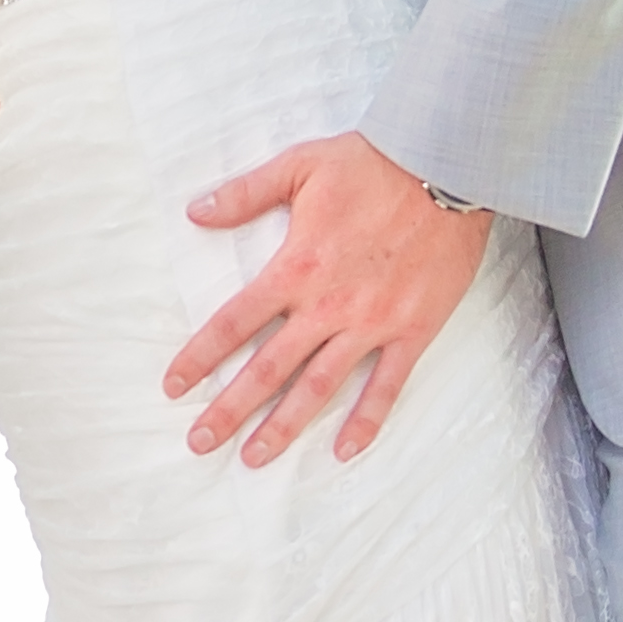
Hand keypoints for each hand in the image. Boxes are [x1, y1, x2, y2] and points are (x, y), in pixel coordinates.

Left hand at [162, 133, 490, 466]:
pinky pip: (387, 385)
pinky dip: (367, 421)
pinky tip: (345, 451)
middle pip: (268, 368)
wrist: (449, 166)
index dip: (199, 356)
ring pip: (319, 387)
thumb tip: (195, 212)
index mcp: (295, 267)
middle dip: (230, 409)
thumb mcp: (299, 166)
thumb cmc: (373, 164)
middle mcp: (327, 305)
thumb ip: (245, 193)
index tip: (173, 386)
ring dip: (285, 426)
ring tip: (255, 457)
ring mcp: (371, 323)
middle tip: (200, 442)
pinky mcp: (413, 330)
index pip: (233, 321)